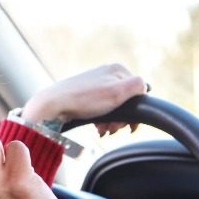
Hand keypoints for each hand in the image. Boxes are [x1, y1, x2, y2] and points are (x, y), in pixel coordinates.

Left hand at [21, 64, 145, 136]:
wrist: (53, 105)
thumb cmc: (84, 99)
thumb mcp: (118, 91)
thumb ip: (138, 86)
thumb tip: (145, 88)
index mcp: (117, 70)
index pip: (138, 92)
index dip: (134, 112)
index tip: (127, 126)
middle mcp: (107, 74)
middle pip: (125, 101)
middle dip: (121, 118)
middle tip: (111, 129)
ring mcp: (95, 84)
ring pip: (113, 107)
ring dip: (111, 121)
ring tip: (102, 129)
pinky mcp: (85, 94)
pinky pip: (101, 109)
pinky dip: (101, 119)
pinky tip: (96, 126)